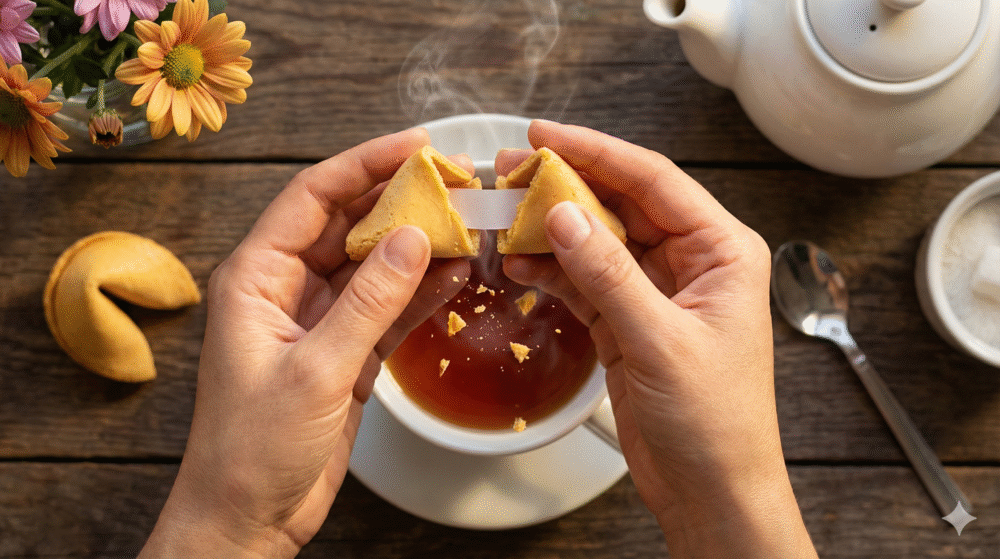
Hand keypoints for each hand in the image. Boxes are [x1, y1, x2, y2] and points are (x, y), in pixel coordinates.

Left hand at [139, 129, 469, 558]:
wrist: (248, 519)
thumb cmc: (251, 450)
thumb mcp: (314, 371)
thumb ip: (368, 303)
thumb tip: (415, 239)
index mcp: (256, 277)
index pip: (313, 197)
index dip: (365, 164)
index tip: (418, 144)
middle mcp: (286, 288)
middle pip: (348, 224)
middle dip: (401, 201)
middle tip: (457, 183)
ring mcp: (319, 320)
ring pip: (374, 264)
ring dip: (418, 246)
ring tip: (469, 223)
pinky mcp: (345, 352)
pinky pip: (388, 308)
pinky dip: (421, 293)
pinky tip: (457, 274)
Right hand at [500, 121, 816, 557]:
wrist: (712, 492)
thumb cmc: (716, 424)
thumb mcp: (661, 341)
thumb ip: (609, 275)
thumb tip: (564, 215)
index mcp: (722, 252)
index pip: (653, 181)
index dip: (597, 151)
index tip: (545, 134)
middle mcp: (691, 262)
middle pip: (620, 203)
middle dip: (566, 185)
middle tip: (510, 169)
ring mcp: (656, 291)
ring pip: (596, 240)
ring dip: (551, 228)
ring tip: (502, 213)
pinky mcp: (628, 321)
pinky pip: (584, 280)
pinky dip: (551, 270)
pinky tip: (518, 261)